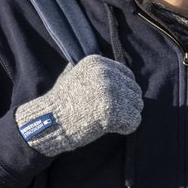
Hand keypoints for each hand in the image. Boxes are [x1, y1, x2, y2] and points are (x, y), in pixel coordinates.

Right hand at [16, 54, 142, 156]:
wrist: (50, 122)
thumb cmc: (63, 101)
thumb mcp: (74, 73)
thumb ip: (94, 69)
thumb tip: (107, 59)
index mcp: (98, 63)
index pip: (128, 76)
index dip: (123, 91)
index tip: (110, 101)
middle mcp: (106, 74)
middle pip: (135, 91)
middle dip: (126, 104)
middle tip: (108, 113)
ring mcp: (110, 93)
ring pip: (137, 106)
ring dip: (125, 116)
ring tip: (106, 120)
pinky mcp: (113, 112)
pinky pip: (134, 121)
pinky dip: (125, 128)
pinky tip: (108, 127)